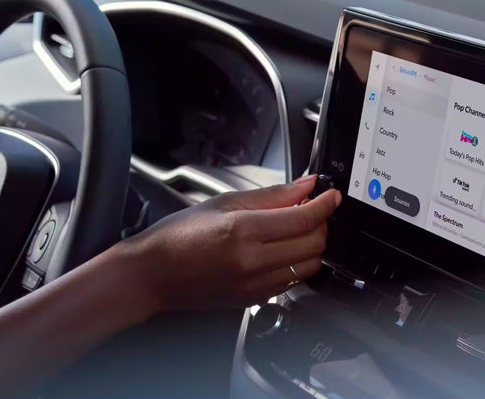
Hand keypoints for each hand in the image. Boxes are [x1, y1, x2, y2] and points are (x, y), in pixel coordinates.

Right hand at [99, 175, 340, 315]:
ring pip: (310, 265)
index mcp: (243, 231)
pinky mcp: (255, 299)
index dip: (324, 204)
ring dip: (312, 244)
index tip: (331, 195)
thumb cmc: (177, 237)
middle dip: (320, 222)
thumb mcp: (223, 203)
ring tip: (296, 229)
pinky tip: (282, 250)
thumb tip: (305, 185)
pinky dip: (297, 263)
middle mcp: (252, 261)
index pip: (303, 218)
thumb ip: (271, 196)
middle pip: (313, 242)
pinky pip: (293, 281)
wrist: (153, 275)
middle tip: (309, 209)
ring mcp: (255, 285)